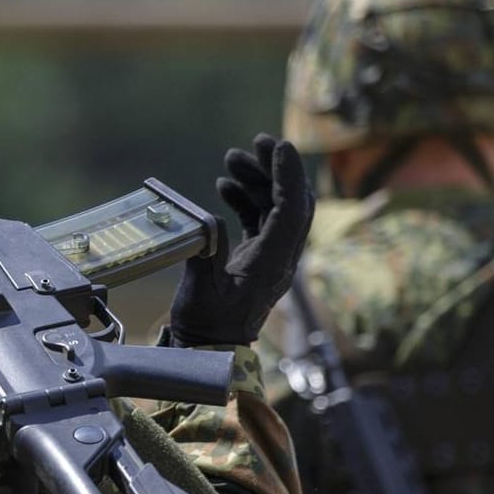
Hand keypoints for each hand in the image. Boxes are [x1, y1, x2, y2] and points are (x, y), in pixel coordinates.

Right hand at [167, 134, 313, 346]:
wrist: (210, 351)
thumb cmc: (206, 327)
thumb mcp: (202, 291)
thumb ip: (207, 252)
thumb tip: (206, 221)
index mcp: (274, 263)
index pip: (292, 210)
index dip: (288, 175)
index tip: (278, 146)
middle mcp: (280, 257)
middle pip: (292, 202)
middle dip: (278, 168)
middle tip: (257, 142)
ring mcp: (271, 257)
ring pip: (276, 207)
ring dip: (259, 180)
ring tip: (231, 159)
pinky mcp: (257, 258)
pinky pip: (261, 219)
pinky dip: (247, 198)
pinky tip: (225, 186)